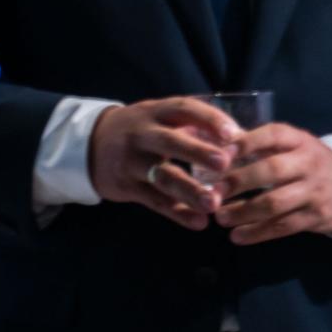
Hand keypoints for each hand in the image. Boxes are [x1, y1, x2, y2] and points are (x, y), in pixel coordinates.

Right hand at [89, 97, 240, 228]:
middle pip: (171, 142)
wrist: (88, 145)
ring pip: (162, 176)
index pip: (185, 109)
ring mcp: (132, 161)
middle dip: (198, 153)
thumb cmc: (142, 129)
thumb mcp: (161, 117)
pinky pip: (154, 201)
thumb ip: (196, 124)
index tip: (234, 133)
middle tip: (225, 164)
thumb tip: (243, 138)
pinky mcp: (126, 187)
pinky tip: (199, 222)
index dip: (209, 119)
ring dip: (189, 191)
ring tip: (213, 204)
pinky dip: (177, 213)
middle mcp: (142, 134)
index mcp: (157, 112)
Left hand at [212, 123, 331, 243]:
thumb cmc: (309, 165)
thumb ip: (262, 147)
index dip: (246, 143)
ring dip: (243, 212)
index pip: (273, 134)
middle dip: (238, 182)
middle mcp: (310, 164)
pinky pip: (283, 226)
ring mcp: (314, 191)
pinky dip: (257, 233)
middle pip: (272, 170)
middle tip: (213, 193)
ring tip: (221, 218)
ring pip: (275, 203)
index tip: (220, 155)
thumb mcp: (295, 147)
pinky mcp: (316, 216)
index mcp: (301, 141)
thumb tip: (217, 148)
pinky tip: (237, 236)